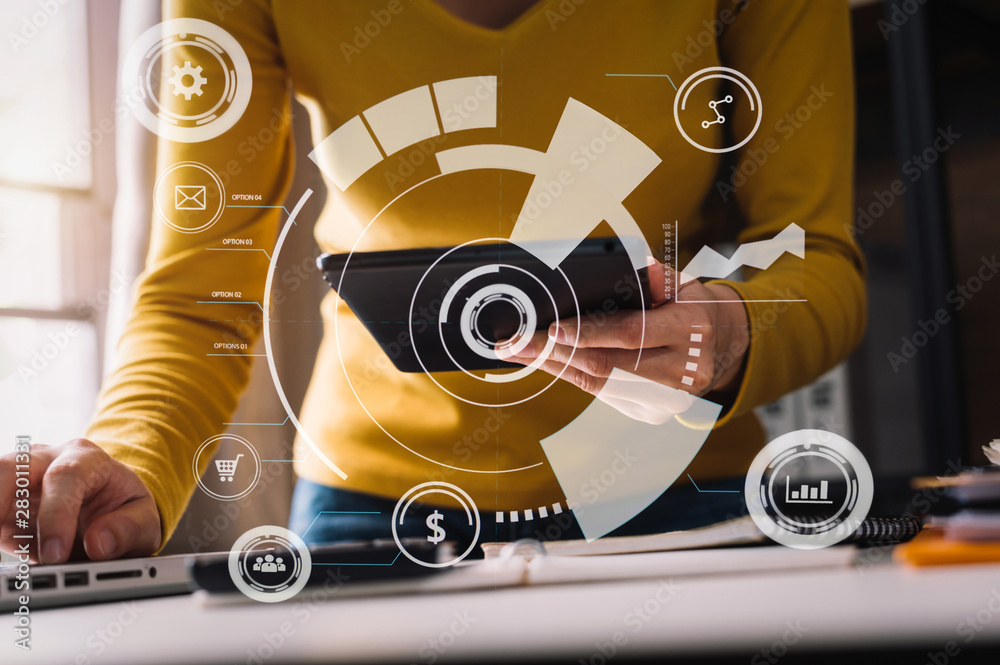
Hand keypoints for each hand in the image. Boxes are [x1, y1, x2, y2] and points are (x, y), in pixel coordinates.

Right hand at [0, 439, 160, 562]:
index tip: (55, 554)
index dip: (56, 515)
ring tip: (2, 539)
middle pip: (12, 468)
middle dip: (1, 500)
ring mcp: (20, 480)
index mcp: (88, 459)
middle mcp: (48, 461)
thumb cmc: (125, 509)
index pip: (64, 476)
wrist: (109, 508)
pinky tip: (5, 542)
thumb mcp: (144, 520)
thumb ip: (130, 530)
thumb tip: (99, 543)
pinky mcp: (5, 504)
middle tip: (0, 535)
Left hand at [497, 264, 749, 420]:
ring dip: (555, 366)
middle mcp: (682, 370)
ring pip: (601, 384)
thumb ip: (654, 278)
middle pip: (608, 365)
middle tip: (516, 342)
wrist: (722, 347)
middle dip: (555, 352)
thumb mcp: (683, 284)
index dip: (590, 332)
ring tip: (519, 352)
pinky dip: (572, 375)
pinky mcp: (654, 412)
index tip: (552, 328)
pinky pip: (604, 394)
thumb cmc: (693, 307)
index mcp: (691, 329)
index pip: (632, 333)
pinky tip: (545, 362)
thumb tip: (627, 269)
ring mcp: (668, 398)